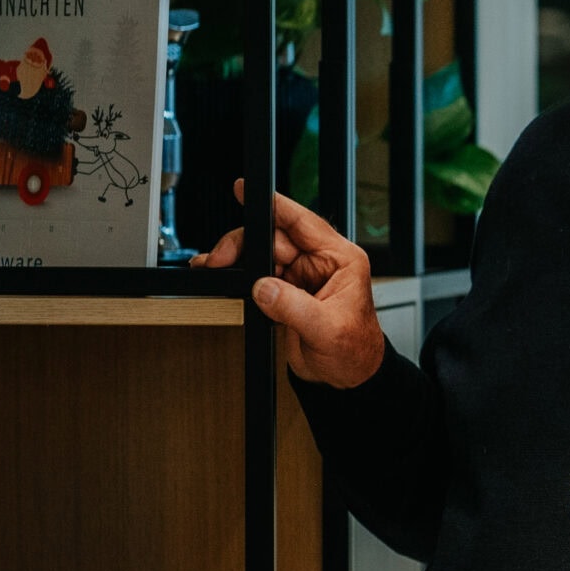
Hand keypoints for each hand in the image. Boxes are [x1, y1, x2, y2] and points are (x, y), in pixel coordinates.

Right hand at [192, 180, 386, 387]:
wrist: (347, 379)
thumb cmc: (354, 351)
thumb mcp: (327, 329)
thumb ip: (293, 307)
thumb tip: (264, 287)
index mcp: (341, 260)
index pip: (304, 222)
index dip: (276, 205)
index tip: (249, 191)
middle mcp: (319, 263)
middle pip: (273, 237)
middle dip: (244, 244)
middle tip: (221, 258)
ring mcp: (300, 277)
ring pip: (261, 255)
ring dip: (237, 260)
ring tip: (215, 266)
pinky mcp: (284, 292)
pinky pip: (256, 276)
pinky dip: (237, 276)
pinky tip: (222, 276)